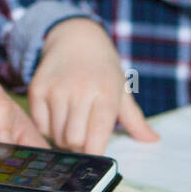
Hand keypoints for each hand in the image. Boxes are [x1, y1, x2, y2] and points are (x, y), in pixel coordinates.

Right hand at [28, 17, 157, 155]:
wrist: (76, 37)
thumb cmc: (103, 69)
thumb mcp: (122, 90)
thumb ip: (135, 119)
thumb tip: (153, 140)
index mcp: (106, 94)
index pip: (97, 138)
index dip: (96, 153)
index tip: (96, 154)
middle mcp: (80, 90)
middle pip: (74, 141)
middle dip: (78, 145)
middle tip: (83, 134)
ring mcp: (56, 89)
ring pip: (56, 135)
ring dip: (62, 137)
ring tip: (71, 123)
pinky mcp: (37, 89)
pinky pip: (40, 125)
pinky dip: (47, 127)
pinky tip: (56, 115)